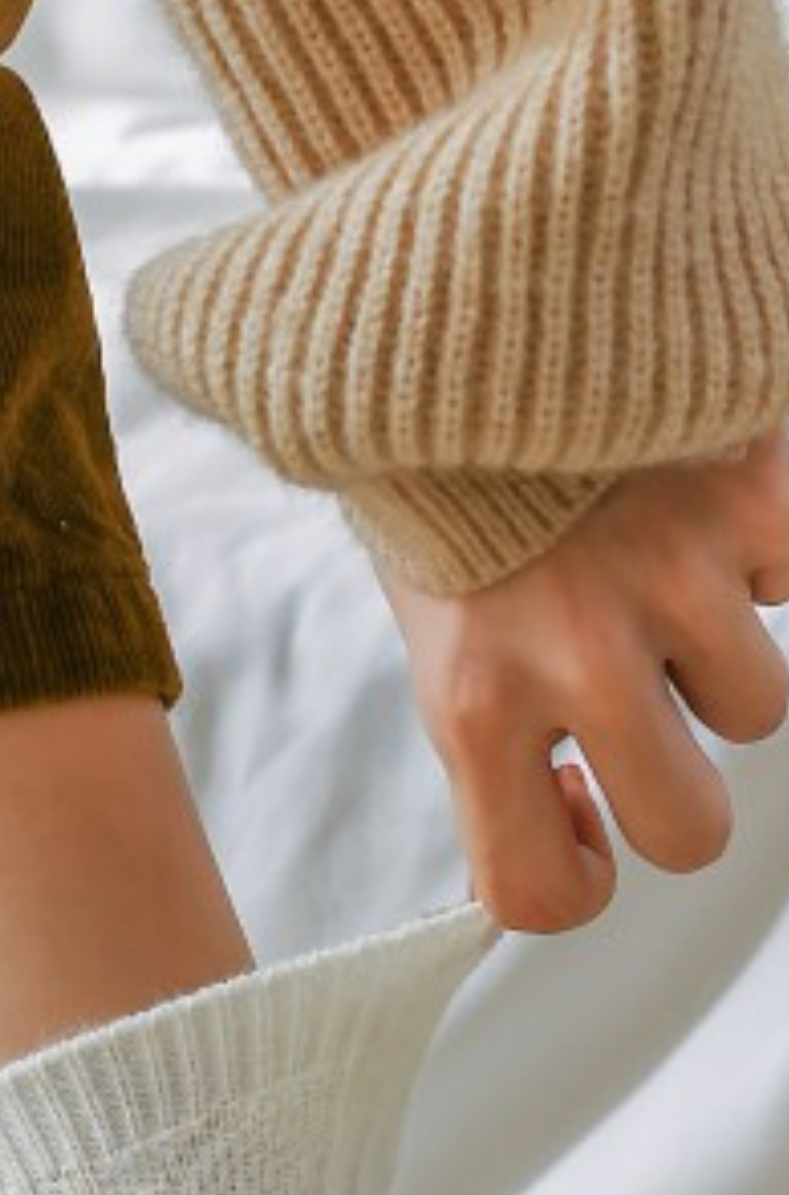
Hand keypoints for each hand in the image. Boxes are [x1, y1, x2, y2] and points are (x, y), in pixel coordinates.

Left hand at [373, 430, 788, 931]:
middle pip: (692, 832)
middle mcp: (578, 657)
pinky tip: (698, 498)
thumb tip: (570, 808)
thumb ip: (499, 724)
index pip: (541, 898)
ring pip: (756, 706)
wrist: (469, 296)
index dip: (575, 878)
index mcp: (474, 704)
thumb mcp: (437, 620)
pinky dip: (763, 548)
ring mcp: (678, 576)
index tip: (573, 808)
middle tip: (651, 720)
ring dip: (719, 654)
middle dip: (679, 793)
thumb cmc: (445, 469)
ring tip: (653, 568)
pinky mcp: (755, 492)